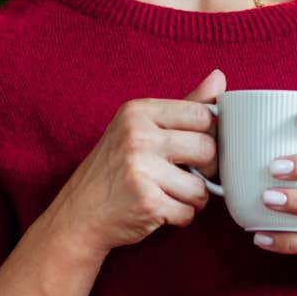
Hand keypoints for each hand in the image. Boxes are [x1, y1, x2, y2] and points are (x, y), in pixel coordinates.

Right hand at [50, 68, 222, 256]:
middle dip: (205, 169)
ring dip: (192, 198)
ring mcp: (141, 170)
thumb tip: (219, 78)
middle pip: (207, 148)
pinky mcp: (147, 202)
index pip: (202, 114)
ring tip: (168, 194)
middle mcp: (137, 136)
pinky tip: (159, 210)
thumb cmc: (113, 170)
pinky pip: (189, 212)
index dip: (208, 135)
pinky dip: (180, 217)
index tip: (195, 148)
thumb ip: (182, 105)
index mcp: (137, 111)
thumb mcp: (139, 128)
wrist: (78, 216)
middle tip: (186, 175)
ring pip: (201, 187)